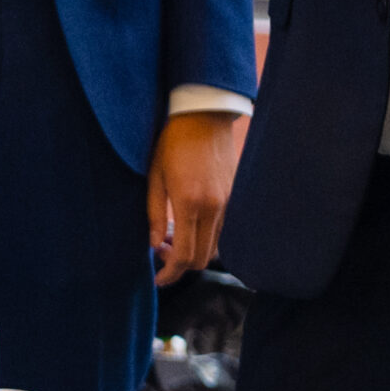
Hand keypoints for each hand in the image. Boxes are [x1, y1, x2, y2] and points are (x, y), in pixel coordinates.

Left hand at [148, 110, 242, 285]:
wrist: (204, 114)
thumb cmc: (173, 141)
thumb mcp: (155, 176)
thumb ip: (154, 214)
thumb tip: (154, 245)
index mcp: (190, 203)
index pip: (184, 256)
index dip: (170, 273)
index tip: (157, 277)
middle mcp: (214, 207)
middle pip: (202, 258)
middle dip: (180, 264)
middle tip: (161, 249)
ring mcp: (228, 202)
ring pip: (214, 246)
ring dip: (193, 249)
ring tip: (172, 232)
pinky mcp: (235, 195)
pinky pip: (222, 229)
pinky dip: (205, 235)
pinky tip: (188, 220)